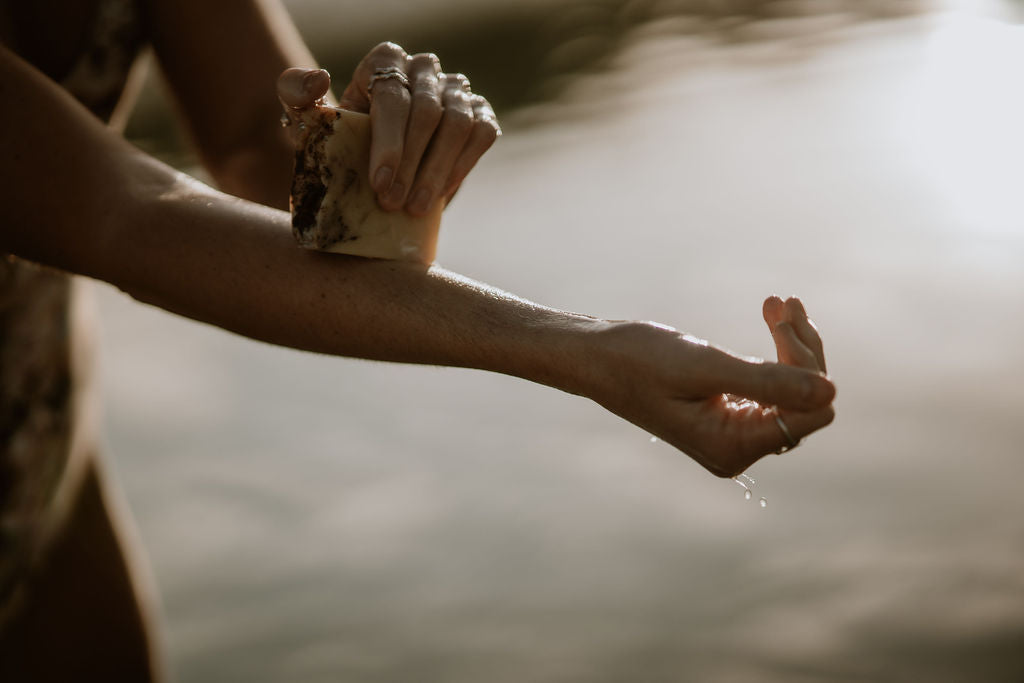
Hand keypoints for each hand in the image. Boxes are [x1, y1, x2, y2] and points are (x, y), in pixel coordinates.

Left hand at [277, 43, 499, 215]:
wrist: (369, 162)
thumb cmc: (337, 139)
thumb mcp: (307, 120)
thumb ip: (296, 95)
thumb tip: (320, 79)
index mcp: (384, 61)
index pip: (393, 97)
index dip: (389, 143)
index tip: (379, 184)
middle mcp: (424, 68)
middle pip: (428, 112)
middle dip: (411, 164)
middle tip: (394, 204)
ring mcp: (456, 90)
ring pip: (458, 124)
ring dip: (437, 171)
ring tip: (416, 207)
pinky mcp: (479, 114)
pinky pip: (482, 134)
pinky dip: (463, 165)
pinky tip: (440, 193)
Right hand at [586, 297, 834, 477]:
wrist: (594, 357)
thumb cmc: (638, 360)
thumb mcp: (705, 368)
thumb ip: (768, 383)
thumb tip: (833, 395)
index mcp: (731, 448)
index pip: (808, 413)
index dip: (806, 367)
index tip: (780, 319)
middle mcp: (736, 450)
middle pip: (806, 403)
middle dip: (801, 350)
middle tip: (781, 302)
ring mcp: (733, 434)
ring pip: (793, 391)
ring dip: (791, 344)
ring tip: (778, 302)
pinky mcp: (728, 414)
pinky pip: (772, 386)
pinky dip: (776, 349)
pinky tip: (771, 313)